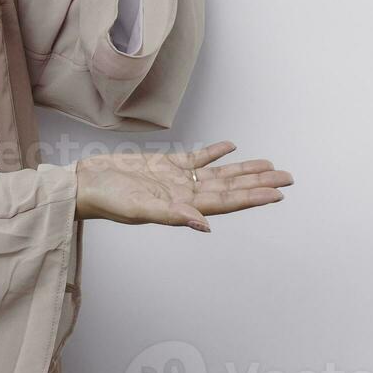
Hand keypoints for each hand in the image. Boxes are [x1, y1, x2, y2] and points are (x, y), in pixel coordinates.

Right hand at [73, 141, 292, 231]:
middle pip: (230, 188)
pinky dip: (214, 153)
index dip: (252, 198)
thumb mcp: (140, 209)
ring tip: (269, 165)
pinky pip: (196, 158)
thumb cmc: (107, 200)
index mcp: (183, 206)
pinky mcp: (164, 164)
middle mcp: (185, 193)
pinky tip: (230, 147)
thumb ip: (173, 215)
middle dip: (259, 182)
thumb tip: (205, 226)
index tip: (277, 194)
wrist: (85, 184)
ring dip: (244, 169)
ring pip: (219, 173)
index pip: (226, 202)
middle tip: (287, 178)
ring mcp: (176, 178)